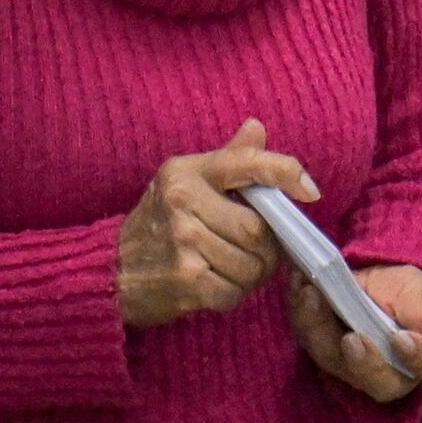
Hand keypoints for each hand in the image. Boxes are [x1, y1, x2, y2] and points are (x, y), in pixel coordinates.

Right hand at [117, 119, 316, 327]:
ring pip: (253, 265)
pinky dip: (233, 295)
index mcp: (187, 172)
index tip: (310, 191)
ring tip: (230, 269)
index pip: (247, 163)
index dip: (286, 173)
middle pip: (259, 229)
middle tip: (255, 254)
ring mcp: (184, 241)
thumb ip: (228, 160)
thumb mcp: (185, 182)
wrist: (111, 270)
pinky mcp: (186, 280)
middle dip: (267, 249)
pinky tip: (214, 286)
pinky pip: (235, 292)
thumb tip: (257, 127)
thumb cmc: (157, 223)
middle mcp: (183, 201)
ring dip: (251, 275)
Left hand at [300, 263, 421, 404]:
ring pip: (335, 363)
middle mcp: (393, 375)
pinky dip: (301, 311)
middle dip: (364, 363)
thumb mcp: (416, 290)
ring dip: (320, 329)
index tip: (404, 338)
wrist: (371, 279)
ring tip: (312, 295)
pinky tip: (299, 285)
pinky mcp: (323, 352)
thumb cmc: (403, 291)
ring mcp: (353, 369)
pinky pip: (308, 339)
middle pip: (381, 384)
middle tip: (352, 338)